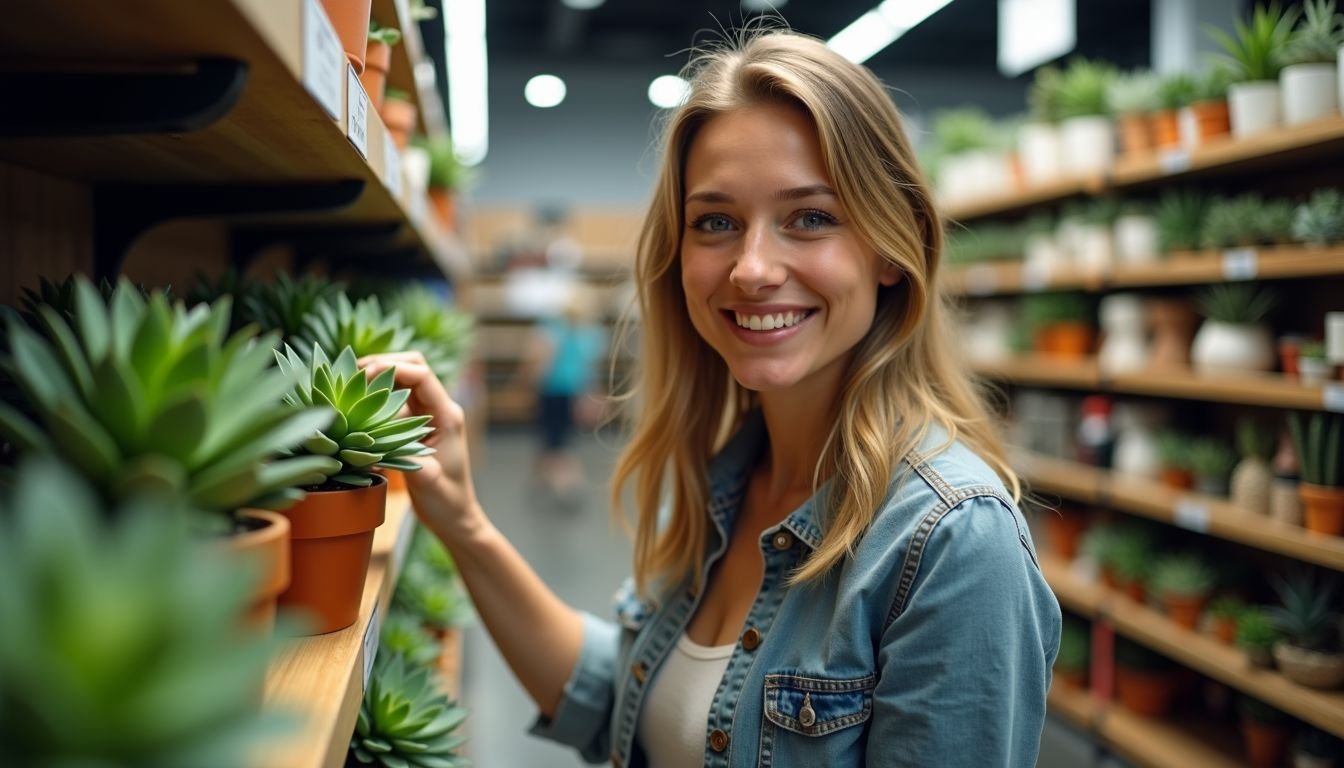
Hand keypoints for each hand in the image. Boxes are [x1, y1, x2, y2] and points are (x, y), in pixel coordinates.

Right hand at [358, 351, 484, 540]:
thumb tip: (373, 440)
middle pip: (413, 367)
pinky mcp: (415, 427)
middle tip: (352, 374)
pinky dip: (376, 399)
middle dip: (383, 363)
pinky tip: (357, 408)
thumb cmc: (447, 501)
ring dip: (378, 378)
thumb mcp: (427, 480)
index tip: (363, 376)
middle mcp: (439, 409)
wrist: (454, 517)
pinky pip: (395, 402)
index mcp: (447, 415)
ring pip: (403, 381)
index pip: (421, 375)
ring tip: (350, 387)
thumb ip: (405, 455)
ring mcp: (427, 416)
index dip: (392, 368)